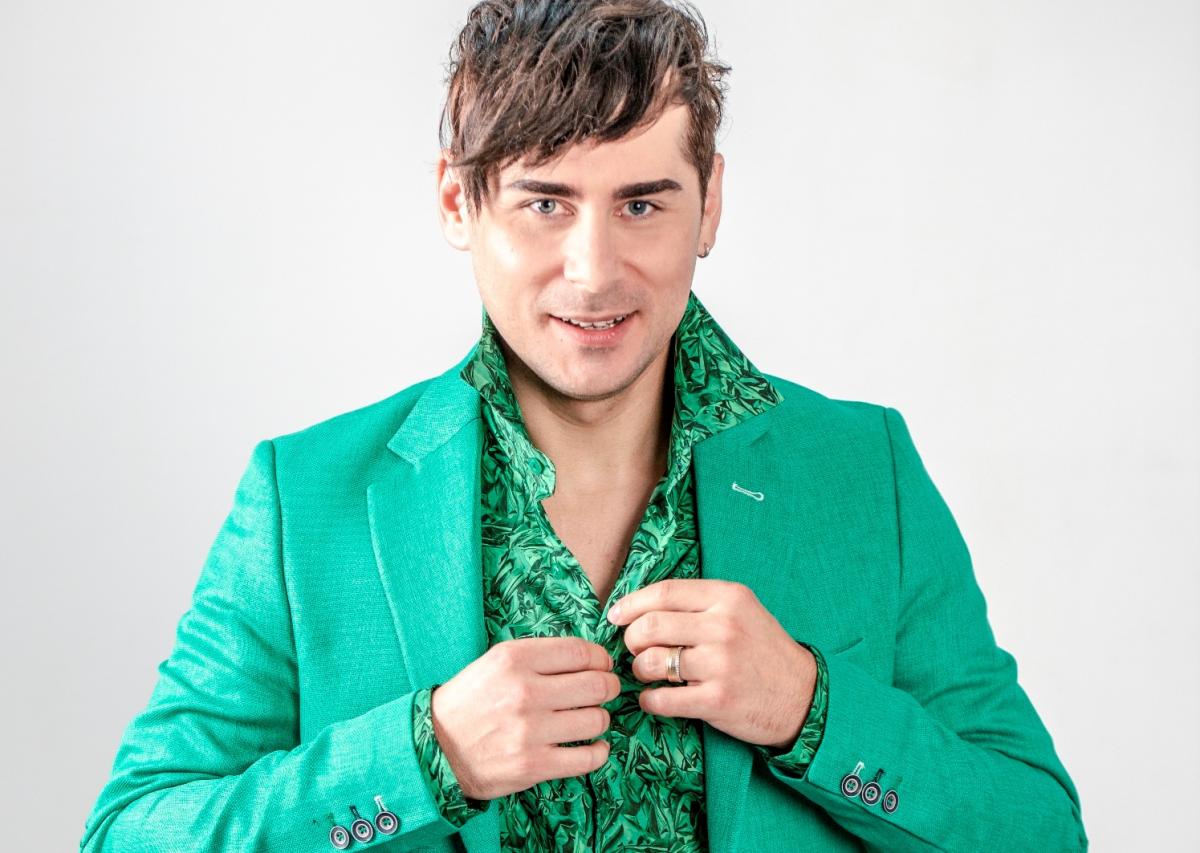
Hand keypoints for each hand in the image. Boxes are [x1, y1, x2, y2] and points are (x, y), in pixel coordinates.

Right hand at [430, 636, 620, 800]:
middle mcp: (525, 692)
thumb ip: (538, 656)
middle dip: (609, 687)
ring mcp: (530, 731)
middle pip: (595, 684)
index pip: (580, 651)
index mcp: (515, 659)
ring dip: (601, 719)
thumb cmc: (471, 701)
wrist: (436, 747)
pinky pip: (588, 758)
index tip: (602, 665)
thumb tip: (589, 657)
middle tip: (605, 691)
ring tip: (592, 719)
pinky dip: (599, 752)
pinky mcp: (534, 765)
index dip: (600, 658)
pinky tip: (594, 747)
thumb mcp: (496, 662)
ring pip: (596, 720)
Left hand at [607, 578, 815, 750]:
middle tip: (634, 649)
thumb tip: (641, 606)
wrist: (803, 696)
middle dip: (631, 639)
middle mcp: (724, 627)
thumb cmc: (762, 651)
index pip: (664, 592)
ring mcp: (721, 664)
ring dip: (638, 669)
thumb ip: (699, 604)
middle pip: (650, 625)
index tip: (615, 616)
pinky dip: (649, 700)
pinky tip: (655, 698)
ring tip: (647, 673)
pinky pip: (661, 699)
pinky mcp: (717, 700)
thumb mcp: (741, 611)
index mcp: (728, 598)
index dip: (631, 604)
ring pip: (650, 661)